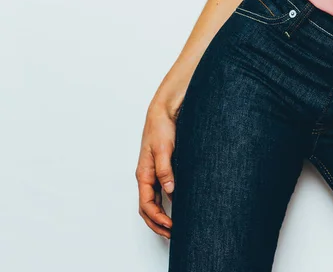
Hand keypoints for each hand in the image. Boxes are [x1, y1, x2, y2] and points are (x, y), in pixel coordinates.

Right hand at [135, 95, 181, 238]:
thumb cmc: (160, 128)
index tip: (171, 226)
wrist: (163, 112)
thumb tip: (170, 191)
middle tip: (172, 234)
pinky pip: (159, 191)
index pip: (146, 205)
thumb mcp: (164, 148)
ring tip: (174, 225)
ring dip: (160, 216)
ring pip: (152, 201)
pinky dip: (164, 204)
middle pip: (147, 208)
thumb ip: (165, 170)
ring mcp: (152, 173)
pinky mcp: (161, 167)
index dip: (158, 218)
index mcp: (144, 174)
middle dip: (157, 223)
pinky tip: (175, 206)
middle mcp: (146, 176)